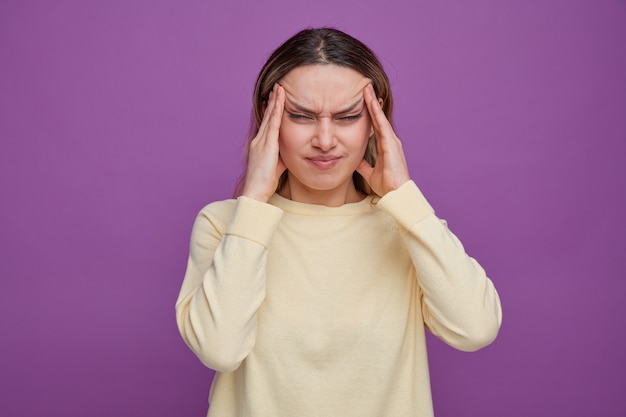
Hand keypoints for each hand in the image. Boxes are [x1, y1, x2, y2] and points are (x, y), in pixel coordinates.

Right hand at [242, 83, 286, 201]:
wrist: (255, 192)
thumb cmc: (265, 183)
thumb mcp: (277, 166)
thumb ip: (283, 156)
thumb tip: (291, 152)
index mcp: (260, 145)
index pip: (268, 123)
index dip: (272, 110)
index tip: (275, 99)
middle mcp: (259, 140)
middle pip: (268, 116)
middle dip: (273, 101)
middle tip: (277, 87)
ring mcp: (261, 142)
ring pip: (270, 117)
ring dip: (275, 102)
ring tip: (279, 88)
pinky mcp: (266, 146)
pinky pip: (273, 125)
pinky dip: (276, 112)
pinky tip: (279, 102)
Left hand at [356, 84, 409, 195]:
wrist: (396, 194)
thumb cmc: (387, 185)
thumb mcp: (370, 172)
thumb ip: (363, 165)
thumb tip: (354, 160)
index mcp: (386, 146)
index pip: (375, 125)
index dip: (369, 113)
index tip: (363, 100)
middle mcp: (390, 141)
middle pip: (378, 117)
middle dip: (371, 102)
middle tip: (364, 87)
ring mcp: (392, 141)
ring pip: (380, 117)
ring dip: (373, 102)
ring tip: (366, 88)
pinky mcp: (391, 143)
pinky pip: (382, 124)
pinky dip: (376, 112)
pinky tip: (371, 102)